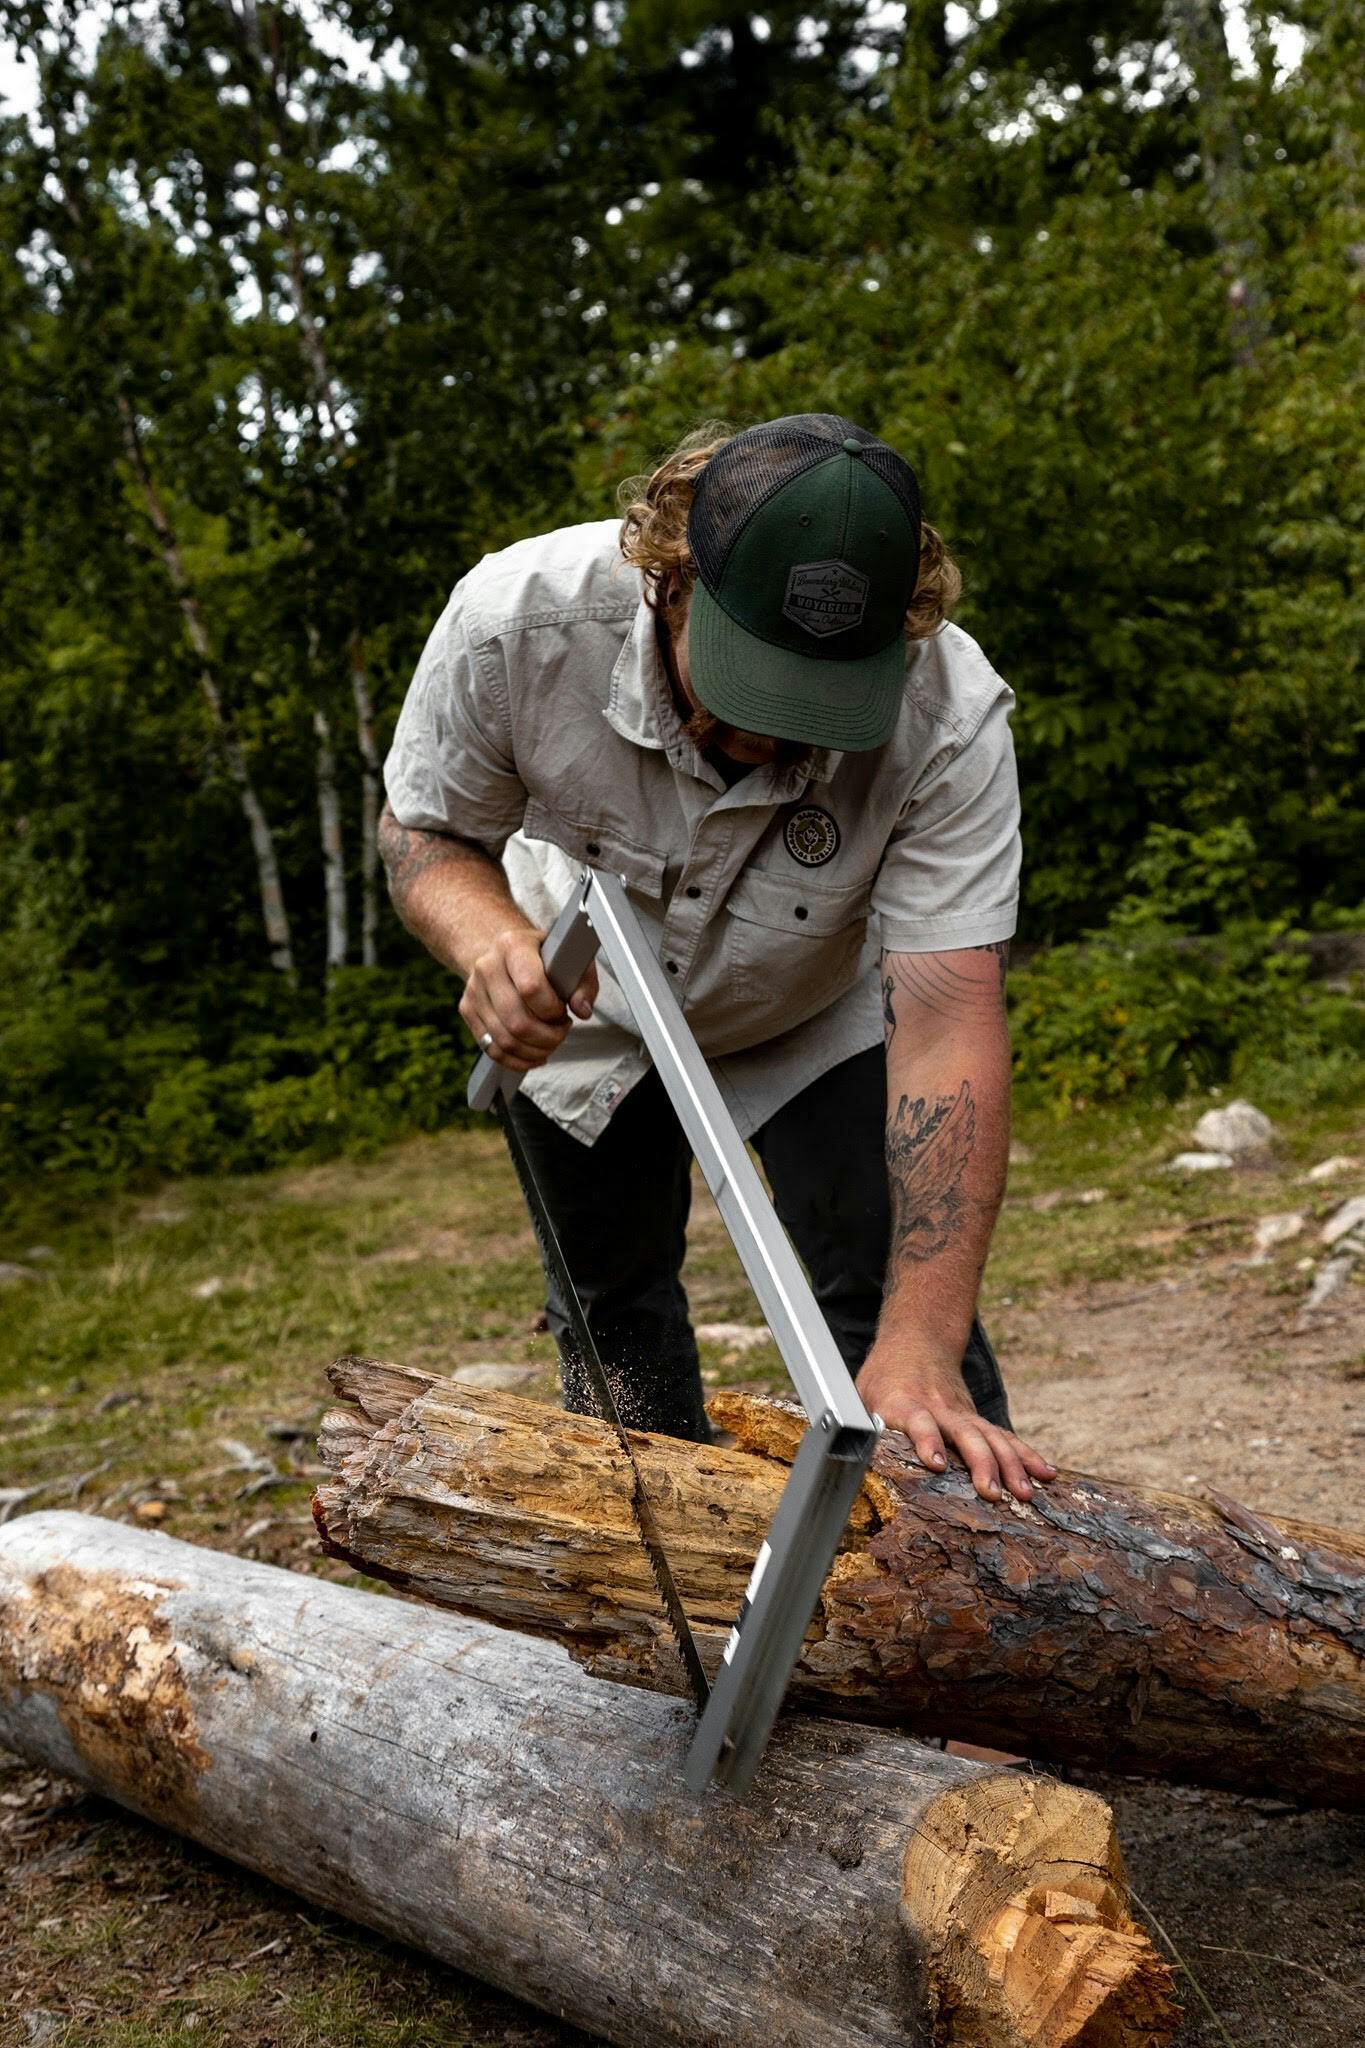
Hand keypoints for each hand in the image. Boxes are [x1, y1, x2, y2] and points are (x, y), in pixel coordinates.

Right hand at [460, 926, 597, 1073]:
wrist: (504, 951)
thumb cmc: (542, 956)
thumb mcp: (570, 959)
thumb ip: (583, 984)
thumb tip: (582, 1010)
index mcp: (513, 946)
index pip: (531, 988)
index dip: (552, 1010)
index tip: (563, 1011)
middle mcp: (488, 966)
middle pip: (517, 1021)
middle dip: (547, 1037)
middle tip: (560, 1031)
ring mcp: (474, 990)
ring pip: (504, 1040)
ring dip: (534, 1051)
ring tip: (550, 1042)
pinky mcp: (467, 1009)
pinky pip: (491, 1048)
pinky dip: (517, 1060)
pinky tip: (534, 1055)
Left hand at [856, 1343, 1056, 1504]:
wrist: (915, 1340)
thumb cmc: (882, 1378)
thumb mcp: (859, 1396)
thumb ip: (857, 1425)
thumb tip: (839, 1455)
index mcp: (904, 1403)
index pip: (918, 1421)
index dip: (927, 1440)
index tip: (935, 1463)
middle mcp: (938, 1408)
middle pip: (964, 1433)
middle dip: (981, 1463)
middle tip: (993, 1493)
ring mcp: (961, 1413)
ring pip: (990, 1437)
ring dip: (1010, 1465)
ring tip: (1026, 1493)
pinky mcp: (975, 1419)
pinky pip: (1003, 1438)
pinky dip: (1026, 1455)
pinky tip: (1046, 1473)